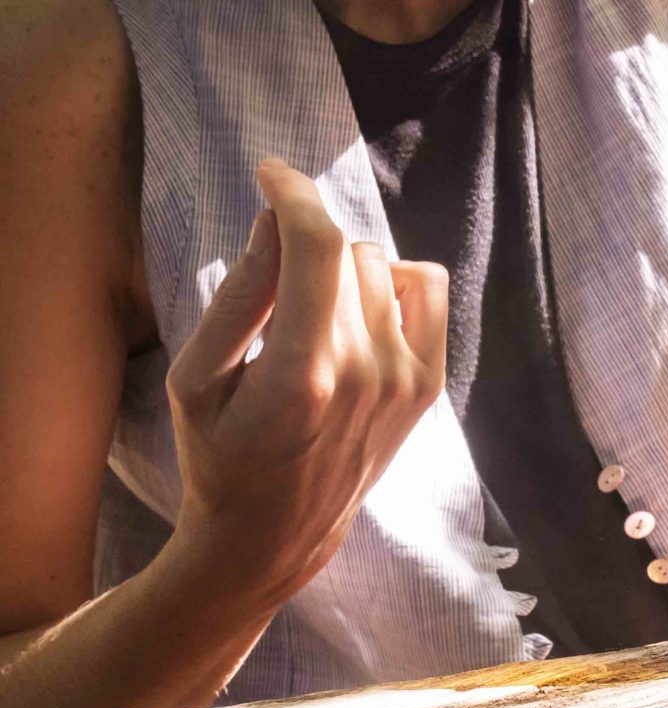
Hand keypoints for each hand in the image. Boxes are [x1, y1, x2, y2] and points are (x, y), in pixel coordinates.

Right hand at [164, 160, 448, 607]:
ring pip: (382, 265)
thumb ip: (240, 296)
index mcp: (302, 372)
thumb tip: (279, 219)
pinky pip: (428, 286)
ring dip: (343, 269)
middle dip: (304, 250)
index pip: (316, 247)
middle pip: (345, 252)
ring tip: (309, 318)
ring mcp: (408, 377)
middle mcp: (368, 371)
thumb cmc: (219, 454)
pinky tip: (358, 314)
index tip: (272, 172)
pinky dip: (394, 281)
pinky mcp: (431, 382)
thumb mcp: (197, 380)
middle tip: (272, 292)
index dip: (294, 195)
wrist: (275, 535)